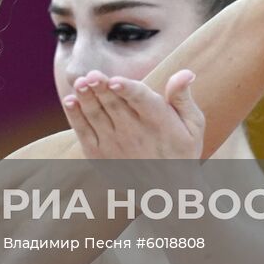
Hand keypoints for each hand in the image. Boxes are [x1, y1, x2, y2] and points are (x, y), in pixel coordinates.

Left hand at [63, 70, 204, 161]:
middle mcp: (135, 133)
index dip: (127, 90)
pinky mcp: (98, 154)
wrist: (166, 192)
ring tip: (79, 82)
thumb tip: (185, 72)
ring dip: (86, 97)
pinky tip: (70, 101)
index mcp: (158, 121)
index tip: (114, 81)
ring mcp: (114, 144)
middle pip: (114, 105)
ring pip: (96, 115)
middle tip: (91, 74)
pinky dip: (75, 116)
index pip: (141, 101)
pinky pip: (83, 132)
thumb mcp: (192, 126)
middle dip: (101, 88)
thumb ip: (182, 98)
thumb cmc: (180, 152)